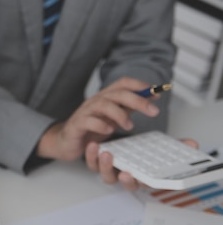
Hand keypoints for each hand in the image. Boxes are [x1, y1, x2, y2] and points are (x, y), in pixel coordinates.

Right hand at [36, 77, 160, 161]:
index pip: (123, 83)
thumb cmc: (90, 129)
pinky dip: (100, 125)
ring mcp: (85, 112)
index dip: (140, 85)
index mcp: (105, 97)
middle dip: (137, 100)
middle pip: (117, 93)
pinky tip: (109, 131)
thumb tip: (150, 98)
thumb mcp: (113, 117)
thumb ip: (129, 107)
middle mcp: (95, 101)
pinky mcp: (76, 125)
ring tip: (129, 126)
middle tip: (153, 111)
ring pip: (103, 105)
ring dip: (120, 114)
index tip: (157, 92)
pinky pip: (88, 121)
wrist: (67, 141)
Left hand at [85, 138, 199, 190]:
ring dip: (106, 166)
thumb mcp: (162, 146)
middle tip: (125, 172)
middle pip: (125, 184)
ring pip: (107, 175)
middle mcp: (126, 176)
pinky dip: (91, 156)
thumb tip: (192, 144)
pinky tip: (94, 146)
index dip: (141, 182)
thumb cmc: (142, 149)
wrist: (121, 140)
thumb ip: (177, 146)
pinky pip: (92, 164)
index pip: (145, 184)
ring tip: (106, 153)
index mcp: (143, 176)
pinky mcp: (97, 162)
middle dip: (125, 180)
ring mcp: (111, 170)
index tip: (140, 178)